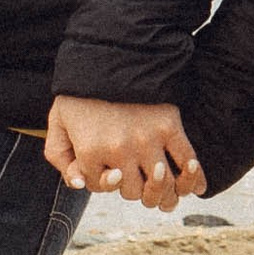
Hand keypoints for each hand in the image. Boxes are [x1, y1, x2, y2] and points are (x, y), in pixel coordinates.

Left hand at [44, 97, 206, 210]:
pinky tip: (196, 189)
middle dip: (132, 189)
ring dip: (165, 196)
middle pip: (133, 192)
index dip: (102, 181)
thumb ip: (60, 158)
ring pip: (162, 186)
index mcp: (90, 151)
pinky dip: (194, 178)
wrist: (109, 56)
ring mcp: (147, 139)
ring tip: (166, 198)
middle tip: (136, 182)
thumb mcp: (57, 123)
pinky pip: (187, 161)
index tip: (107, 170)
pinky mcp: (169, 126)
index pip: (99, 186)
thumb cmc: (81, 94)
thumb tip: (80, 184)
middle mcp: (120, 150)